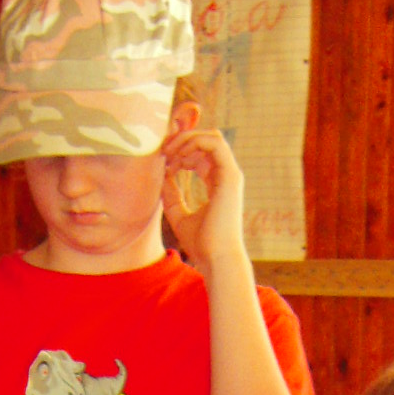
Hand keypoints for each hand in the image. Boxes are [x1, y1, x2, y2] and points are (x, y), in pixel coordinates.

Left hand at [161, 127, 246, 268]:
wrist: (216, 257)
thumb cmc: (201, 243)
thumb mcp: (178, 215)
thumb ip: (171, 195)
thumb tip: (162, 175)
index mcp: (217, 183)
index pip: (202, 153)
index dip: (181, 150)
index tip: (163, 162)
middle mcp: (226, 175)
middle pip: (206, 140)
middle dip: (182, 139)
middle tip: (164, 152)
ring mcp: (230, 174)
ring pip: (211, 136)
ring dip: (187, 139)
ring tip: (170, 154)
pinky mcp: (230, 176)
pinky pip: (214, 143)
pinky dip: (195, 143)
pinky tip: (179, 158)